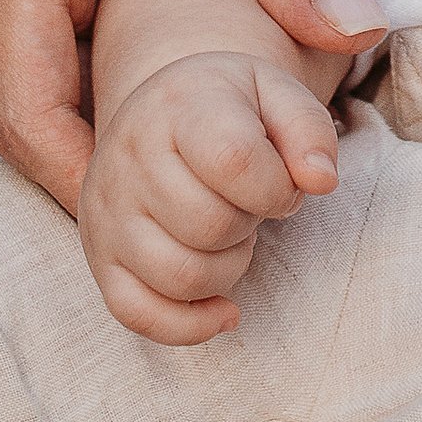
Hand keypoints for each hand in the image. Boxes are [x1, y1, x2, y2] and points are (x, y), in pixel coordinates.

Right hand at [0, 0, 383, 218]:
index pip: (29, 112)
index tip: (163, 236)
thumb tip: (352, 32)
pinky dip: (115, 95)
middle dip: (100, 185)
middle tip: (189, 246)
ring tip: (195, 200)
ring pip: (48, 86)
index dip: (88, 191)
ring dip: (108, 144)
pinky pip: (69, 47)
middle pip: (29, 116)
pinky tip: (186, 123)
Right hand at [77, 48, 343, 342]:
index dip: (276, 188)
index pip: (233, 161)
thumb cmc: (230, 109)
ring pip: (180, 276)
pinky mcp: (100, 259)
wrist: (163, 112)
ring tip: (228, 236)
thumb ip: (310, 132)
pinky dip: (189, 326)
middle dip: (250, 225)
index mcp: (178, 106)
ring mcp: (106, 213)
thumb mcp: (277, 95)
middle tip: (248, 205)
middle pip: (210, 226)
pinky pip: (136, 314)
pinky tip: (223, 310)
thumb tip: (321, 182)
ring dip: (227, 270)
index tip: (282, 183)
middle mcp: (129, 157)